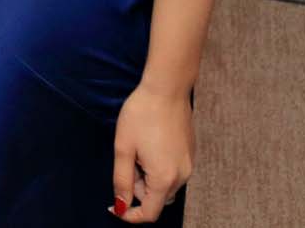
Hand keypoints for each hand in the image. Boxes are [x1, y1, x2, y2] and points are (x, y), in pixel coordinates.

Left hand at [110, 82, 191, 221]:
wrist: (167, 88)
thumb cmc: (141, 114)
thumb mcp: (123, 148)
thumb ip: (122, 181)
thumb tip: (121, 206)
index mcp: (164, 178)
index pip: (149, 213)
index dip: (130, 214)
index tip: (114, 204)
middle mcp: (181, 176)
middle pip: (157, 199)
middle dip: (138, 188)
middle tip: (127, 159)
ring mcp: (188, 164)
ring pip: (165, 186)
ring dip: (148, 178)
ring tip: (138, 149)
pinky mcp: (190, 154)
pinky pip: (173, 172)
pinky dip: (158, 168)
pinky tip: (150, 144)